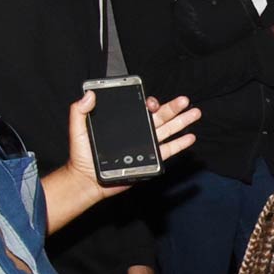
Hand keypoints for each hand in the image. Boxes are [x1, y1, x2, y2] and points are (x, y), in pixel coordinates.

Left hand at [66, 93, 199, 199]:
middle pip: (160, 116)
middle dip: (174, 107)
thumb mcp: (78, 130)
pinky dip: (180, 144)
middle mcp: (137, 130)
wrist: (87, 179)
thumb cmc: (81, 155)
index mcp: (124, 121)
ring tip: (195, 113)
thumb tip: (89, 94)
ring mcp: (145, 144)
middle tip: (185, 100)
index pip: (141, 108)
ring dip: (182, 121)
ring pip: (167, 130)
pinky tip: (190, 137)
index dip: (151, 103)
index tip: (152, 103)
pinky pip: (167, 150)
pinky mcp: (150, 158)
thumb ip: (79, 111)